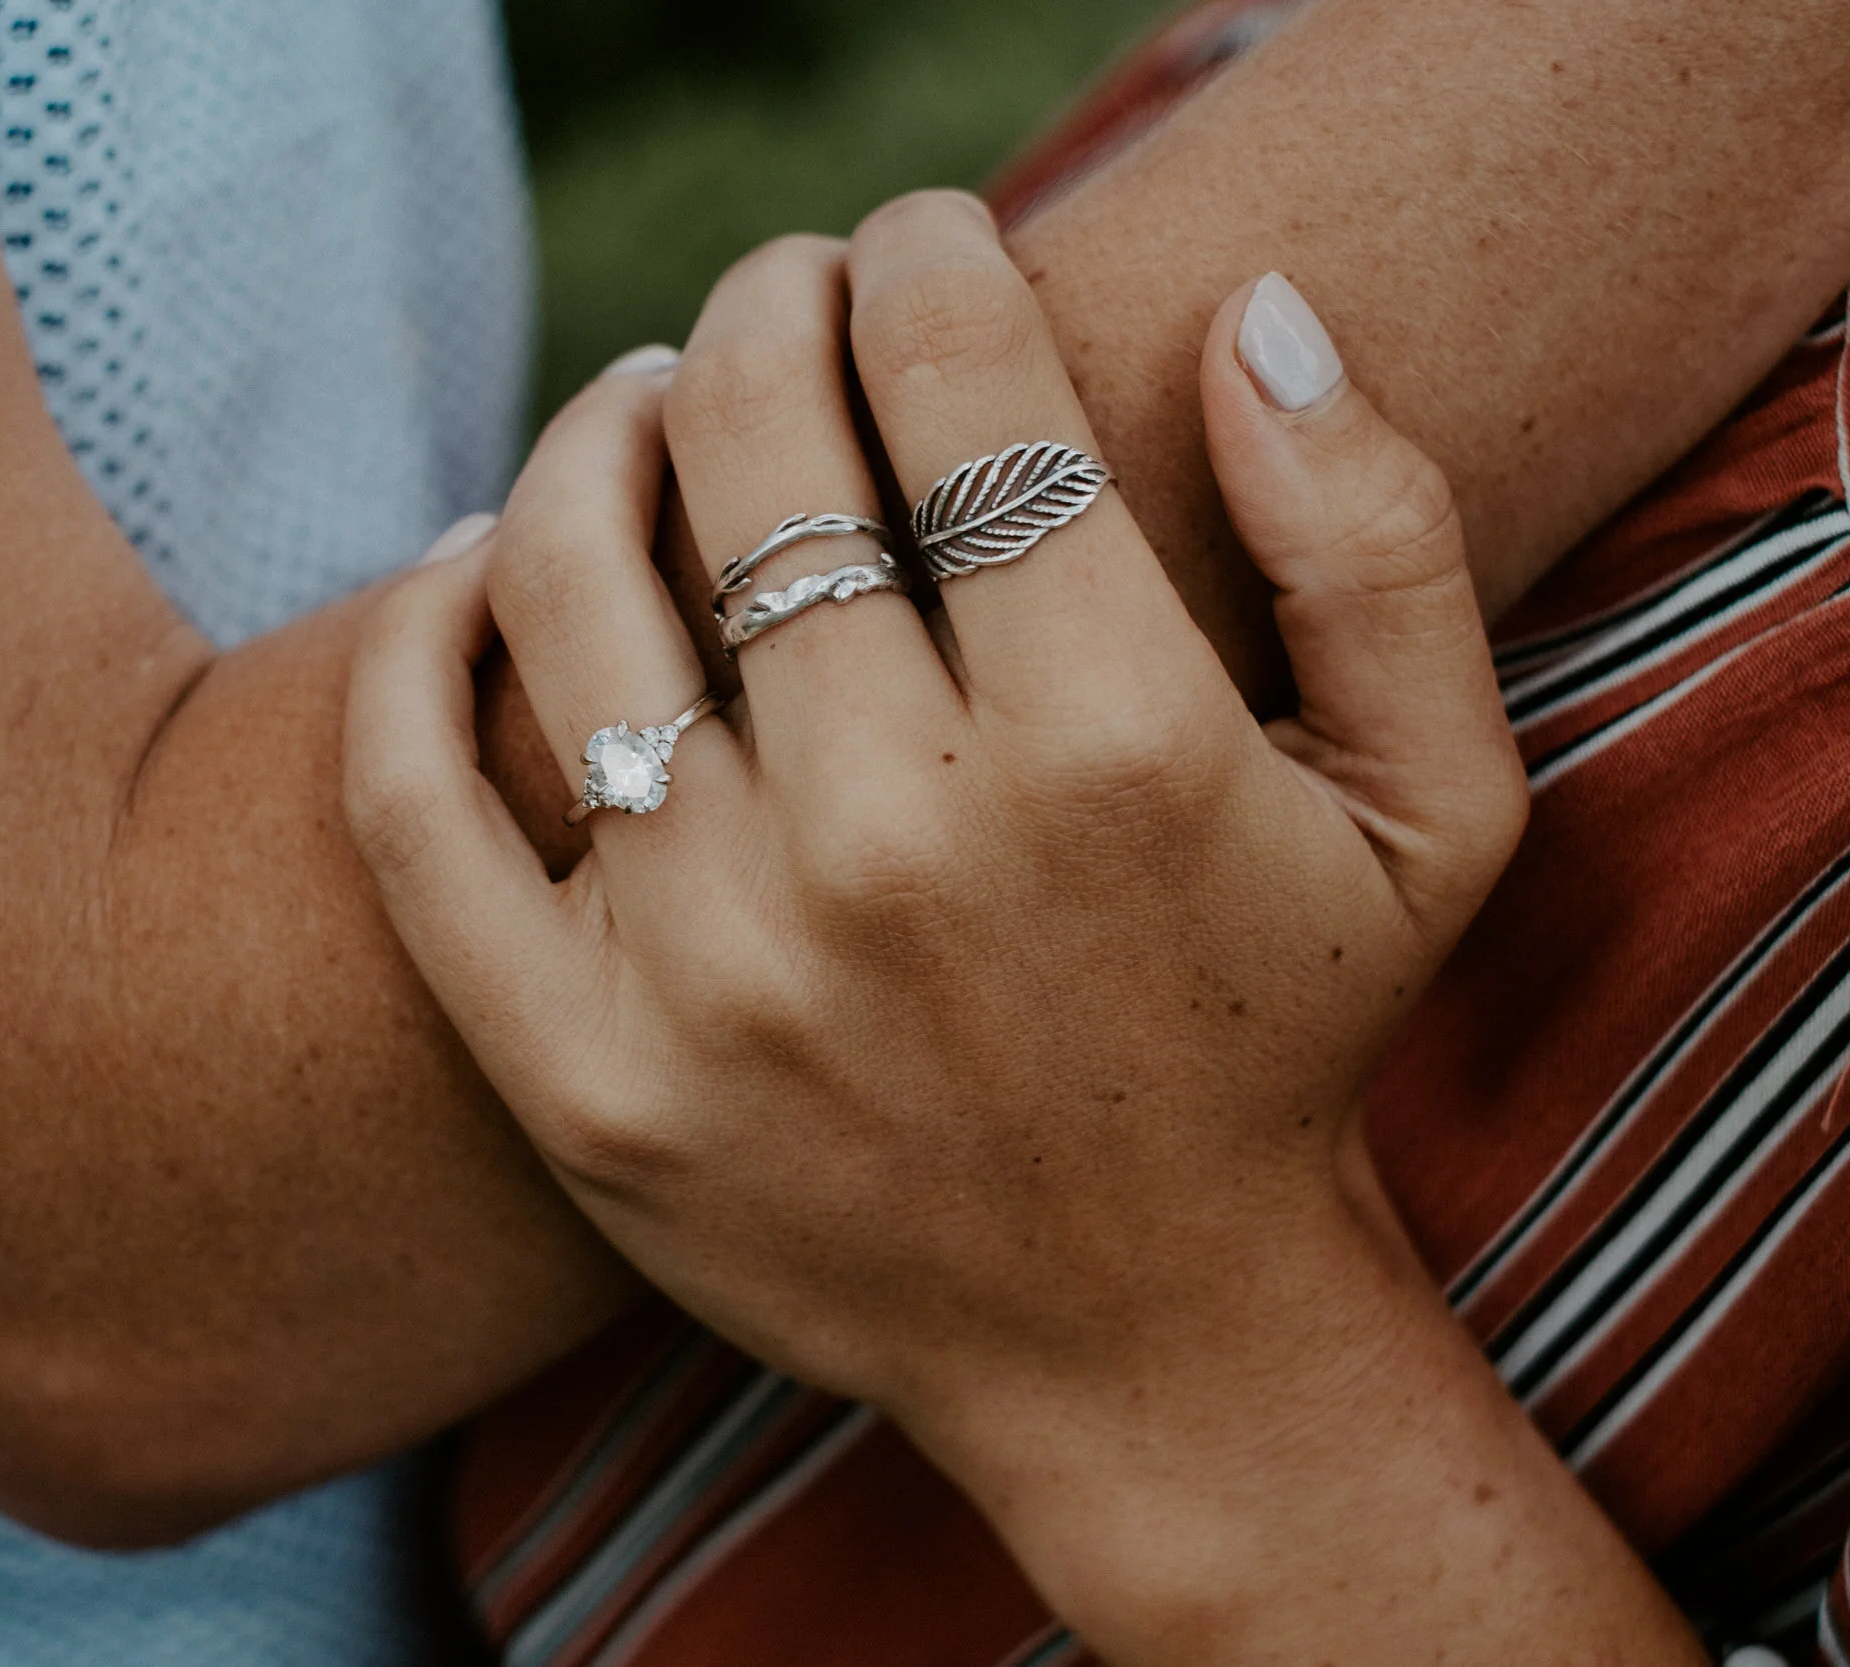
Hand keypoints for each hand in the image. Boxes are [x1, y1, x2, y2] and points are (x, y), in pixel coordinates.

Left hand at [348, 190, 1520, 1412]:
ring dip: (593, 430)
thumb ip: (1382, 538)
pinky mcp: (578, 1076)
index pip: (959, 379)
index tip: (921, 240)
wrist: (1140, 1342)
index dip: (926, 252)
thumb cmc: (1282, 1038)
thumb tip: (1252, 299)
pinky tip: (469, 566)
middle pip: (754, 448)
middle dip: (765, 307)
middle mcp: (898, 848)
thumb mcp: (1438, 804)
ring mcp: (714, 971)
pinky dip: (410, 642)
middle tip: (780, 296)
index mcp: (1116, 749)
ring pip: (567, 581)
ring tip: (644, 402)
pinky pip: (413, 800)